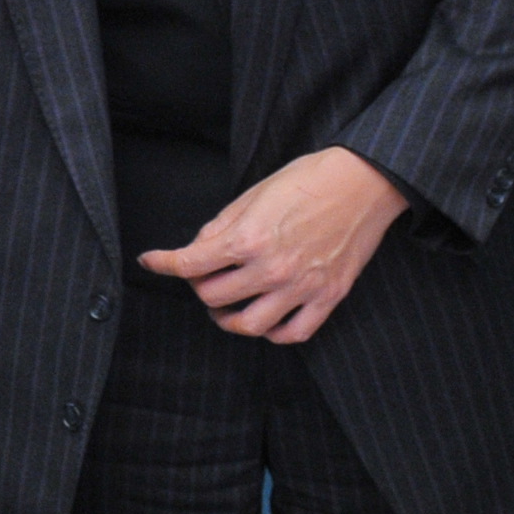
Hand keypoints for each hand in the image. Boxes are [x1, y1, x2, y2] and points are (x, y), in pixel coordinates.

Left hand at [137, 146, 409, 342]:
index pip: (189, 265)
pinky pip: (293, 333)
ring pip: (249, 326)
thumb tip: (197, 249)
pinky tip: (264, 320)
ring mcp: (302, 287)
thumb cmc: (307, 180)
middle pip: (213, 297)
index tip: (150, 261)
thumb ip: (221, 227)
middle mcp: (272, 269)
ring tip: (225, 308)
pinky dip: (273, 333)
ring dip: (228, 319)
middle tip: (200, 277)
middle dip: (198, 287)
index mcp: (248, 239)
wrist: (363, 182)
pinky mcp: (329, 297)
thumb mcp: (252, 195)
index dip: (162, 264)